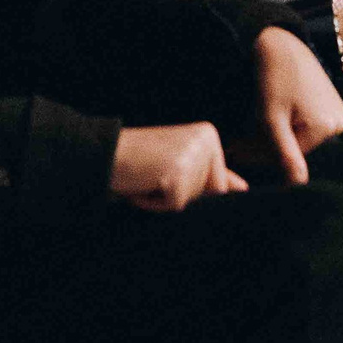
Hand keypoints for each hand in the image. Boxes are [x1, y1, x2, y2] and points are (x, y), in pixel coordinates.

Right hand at [110, 122, 246, 210]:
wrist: (100, 154)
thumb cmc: (138, 162)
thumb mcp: (179, 163)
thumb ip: (211, 174)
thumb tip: (242, 189)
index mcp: (208, 136)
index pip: (219, 183)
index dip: (190, 188)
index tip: (165, 171)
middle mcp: (206, 141)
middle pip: (212, 194)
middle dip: (182, 196)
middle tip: (156, 176)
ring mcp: (193, 156)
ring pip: (193, 202)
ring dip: (166, 200)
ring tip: (148, 179)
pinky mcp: (176, 174)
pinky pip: (174, 207)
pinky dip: (154, 204)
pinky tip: (142, 184)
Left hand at [245, 26, 342, 183]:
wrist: (283, 44)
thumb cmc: (274, 78)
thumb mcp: (272, 118)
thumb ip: (283, 153)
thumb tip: (297, 185)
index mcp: (327, 126)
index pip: (290, 156)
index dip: (260, 154)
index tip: (235, 151)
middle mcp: (340, 123)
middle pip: (296, 147)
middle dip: (267, 145)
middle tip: (237, 141)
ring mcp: (339, 116)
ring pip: (300, 138)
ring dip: (276, 136)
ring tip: (252, 124)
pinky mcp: (335, 109)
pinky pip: (308, 128)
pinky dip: (288, 125)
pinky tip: (275, 114)